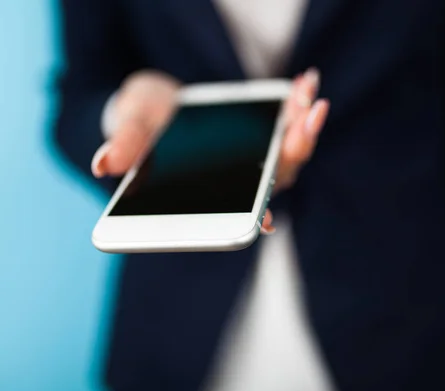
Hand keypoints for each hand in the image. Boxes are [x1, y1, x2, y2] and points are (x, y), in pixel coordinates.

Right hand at [91, 69, 328, 234]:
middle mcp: (239, 184)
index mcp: (208, 194)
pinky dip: (299, 106)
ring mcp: (257, 162)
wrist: (159, 105)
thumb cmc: (143, 124)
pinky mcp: (267, 138)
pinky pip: (291, 128)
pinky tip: (303, 83)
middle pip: (275, 179)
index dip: (252, 218)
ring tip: (306, 94)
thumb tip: (103, 164)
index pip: (233, 216)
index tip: (268, 219)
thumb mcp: (131, 126)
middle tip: (303, 120)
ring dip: (304, 125)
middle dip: (294, 149)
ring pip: (290, 154)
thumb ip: (125, 144)